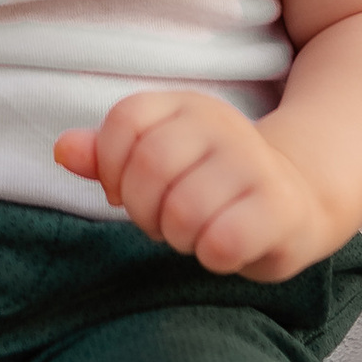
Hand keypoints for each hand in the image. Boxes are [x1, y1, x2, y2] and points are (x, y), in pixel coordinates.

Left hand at [55, 89, 335, 282]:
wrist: (299, 198)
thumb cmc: (210, 184)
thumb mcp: (158, 160)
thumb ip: (107, 156)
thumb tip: (63, 150)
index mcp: (185, 105)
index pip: (123, 122)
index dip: (111, 168)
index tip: (123, 192)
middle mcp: (221, 124)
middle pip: (149, 169)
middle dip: (144, 211)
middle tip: (163, 222)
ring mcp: (254, 163)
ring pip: (182, 212)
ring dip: (179, 237)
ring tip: (196, 232)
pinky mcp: (280, 207)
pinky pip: (221, 242)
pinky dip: (212, 256)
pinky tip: (225, 248)